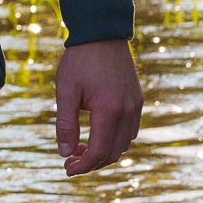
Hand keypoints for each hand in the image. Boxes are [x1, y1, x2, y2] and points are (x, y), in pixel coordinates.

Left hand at [55, 39, 141, 175]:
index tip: (67, 169)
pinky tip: (97, 132)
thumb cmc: (80, 61)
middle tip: (70, 160)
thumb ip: (65, 124)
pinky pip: (131, 130)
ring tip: (80, 145)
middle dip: (92, 162)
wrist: (102, 34)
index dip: (83, 166)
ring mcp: (136, 105)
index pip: (99, 152)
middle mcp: (128, 111)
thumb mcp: (66, 91)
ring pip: (124, 144)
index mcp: (109, 110)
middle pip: (114, 153)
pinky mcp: (138, 100)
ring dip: (104, 152)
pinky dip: (115, 139)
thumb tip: (64, 153)